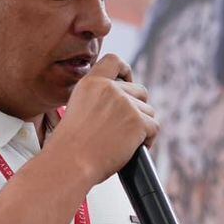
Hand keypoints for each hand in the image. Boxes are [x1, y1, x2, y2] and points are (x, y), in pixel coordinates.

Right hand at [49, 54, 156, 184]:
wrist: (70, 162)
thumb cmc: (70, 145)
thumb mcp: (77, 109)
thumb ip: (98, 99)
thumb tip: (123, 102)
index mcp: (91, 82)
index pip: (114, 61)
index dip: (126, 71)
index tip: (127, 83)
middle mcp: (110, 88)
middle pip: (140, 91)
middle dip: (137, 110)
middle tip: (125, 129)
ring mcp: (126, 103)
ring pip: (149, 112)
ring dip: (141, 127)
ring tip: (124, 143)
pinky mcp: (138, 121)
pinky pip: (154, 127)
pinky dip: (147, 141)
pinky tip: (132, 150)